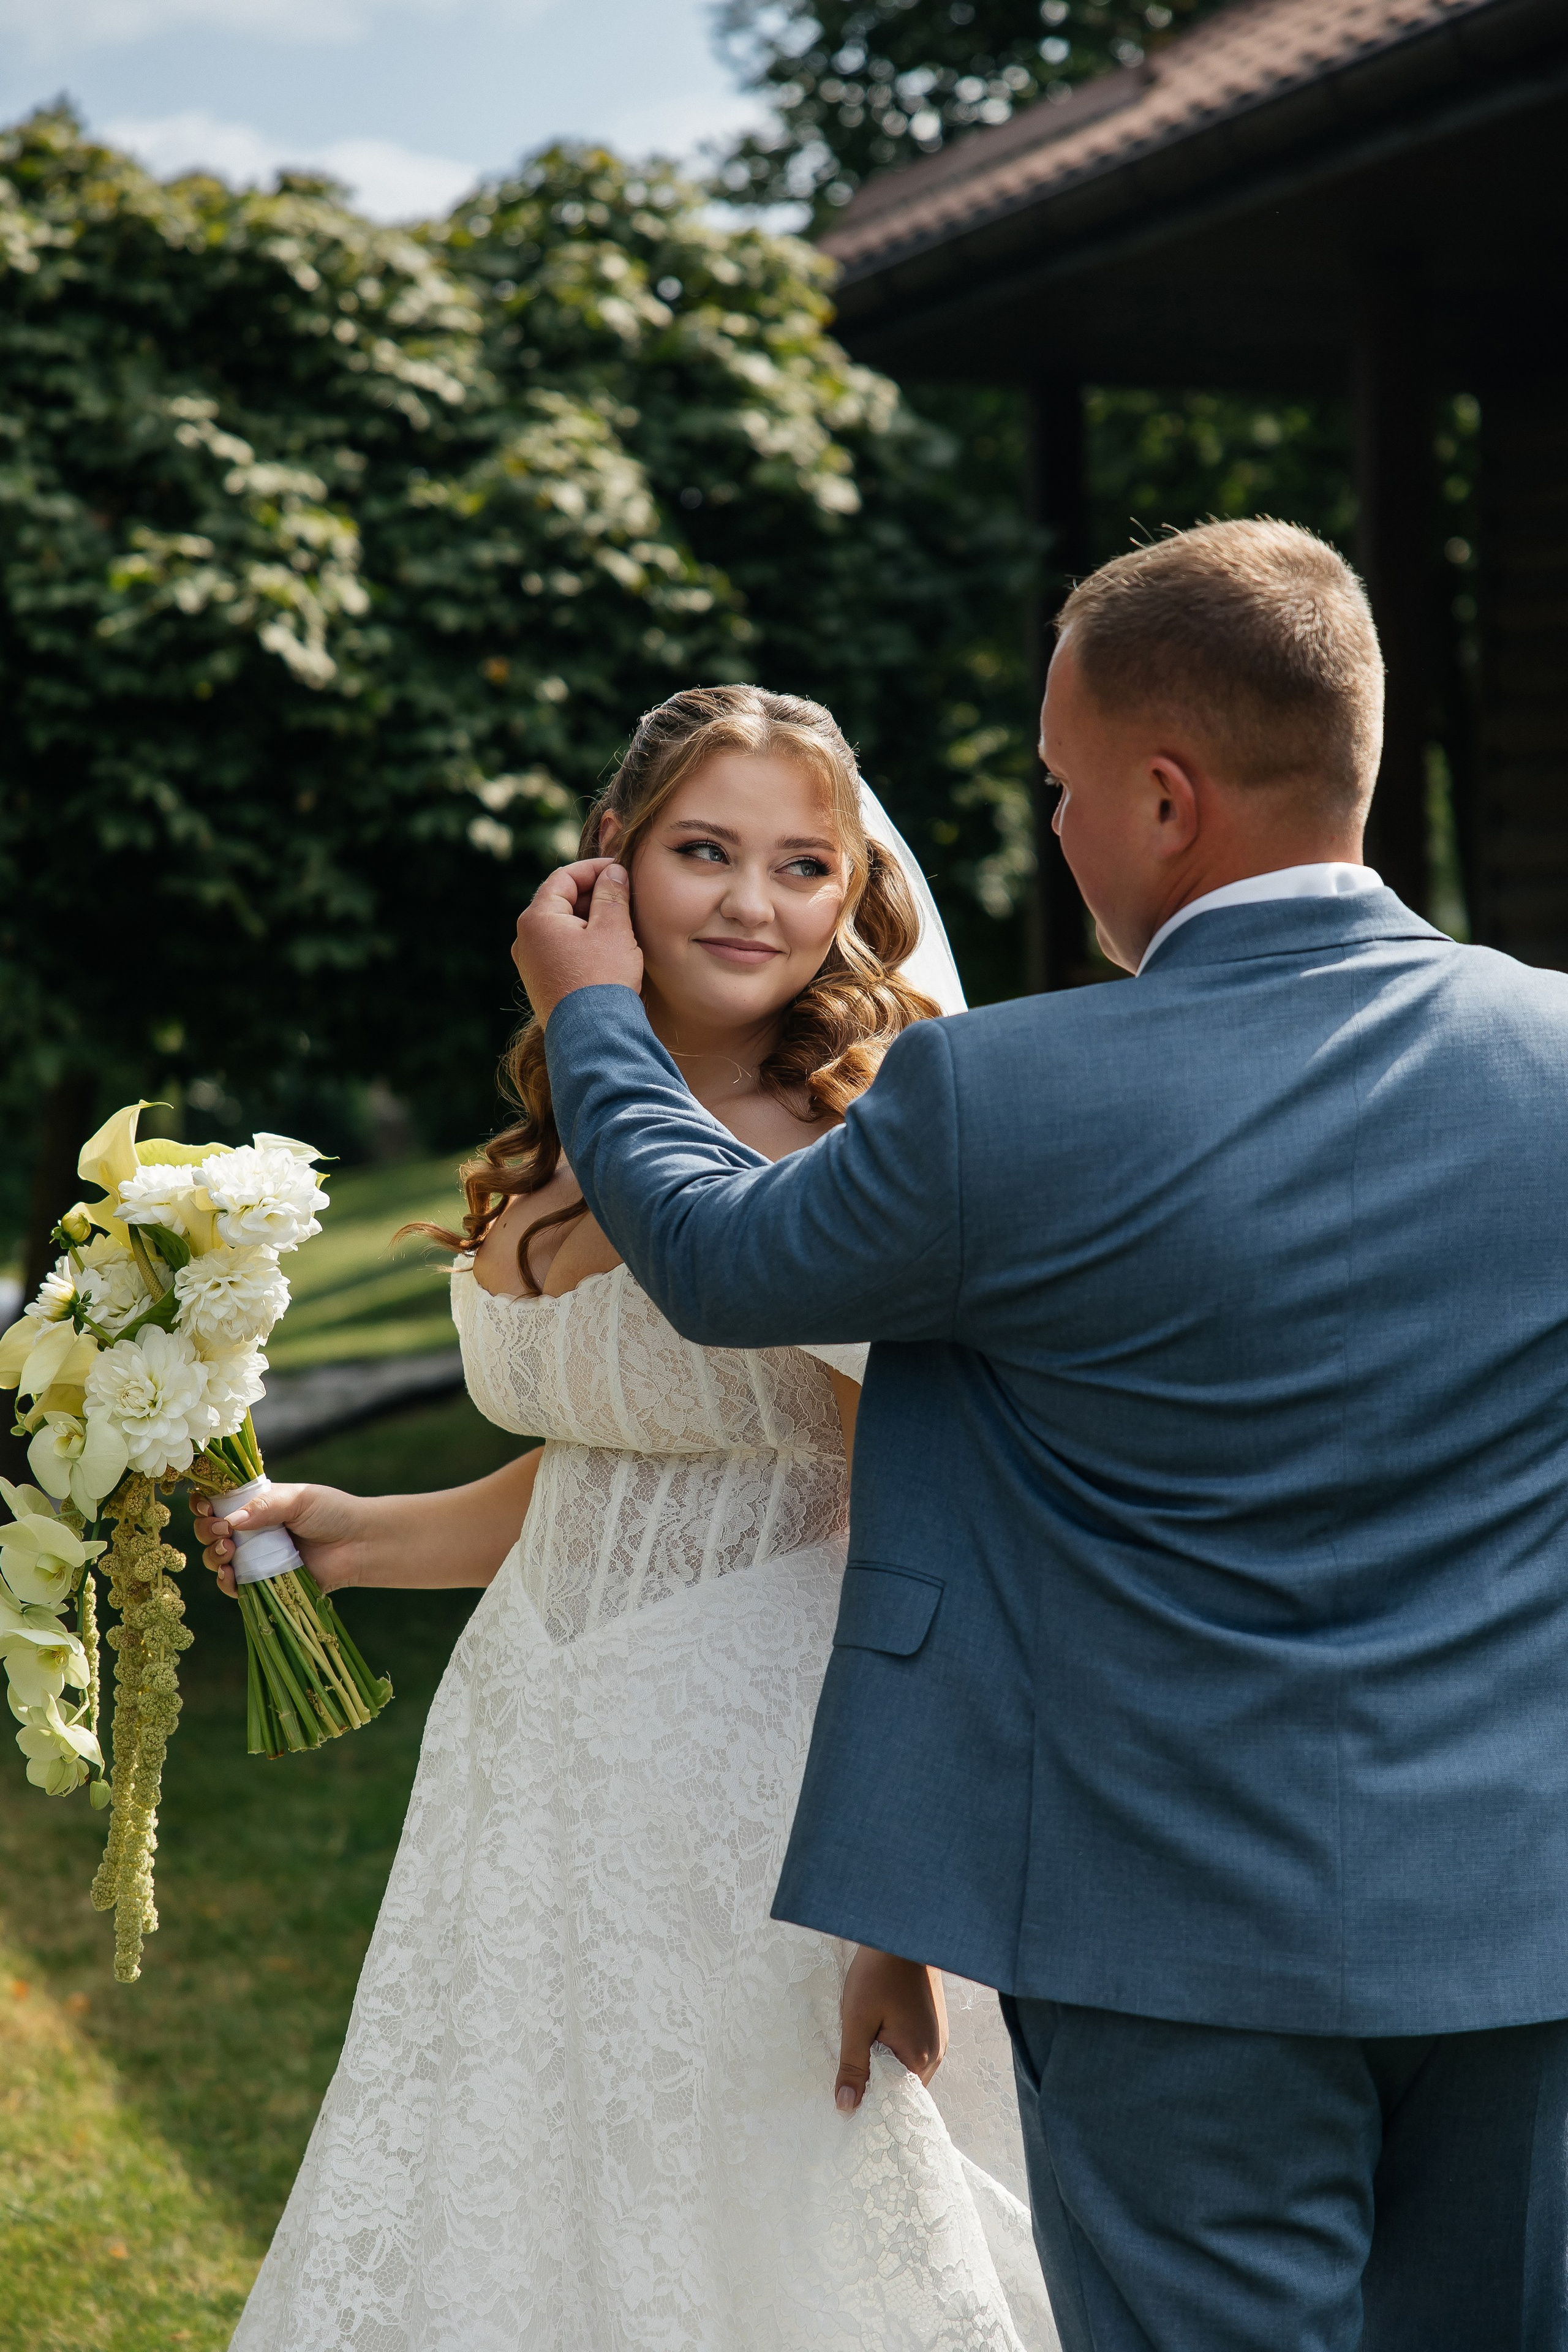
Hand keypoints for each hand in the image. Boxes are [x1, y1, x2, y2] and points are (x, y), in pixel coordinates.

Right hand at [193, 1482, 367, 1598]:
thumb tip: (229, 1520)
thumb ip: (264, 1507)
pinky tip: (229, 1575)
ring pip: (218, 1560)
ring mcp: (256, 1558)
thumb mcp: (298, 1499)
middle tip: (222, 1531)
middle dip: (206, 1531)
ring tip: (228, 1550)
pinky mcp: (264, 1582)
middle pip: (210, 1532)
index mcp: (256, 1506)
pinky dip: (226, 1582)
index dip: (205, 1505)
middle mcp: (251, 1532)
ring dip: (214, 1556)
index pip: (218, 1504)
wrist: (359, 1543)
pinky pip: (235, 1587)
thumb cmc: (333, 1513)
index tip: (206, 1507)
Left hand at [511, 856, 643, 1026]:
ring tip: (621, 923)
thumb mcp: (614, 930)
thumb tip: (613, 873)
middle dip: (593, 895)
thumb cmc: (603, 981)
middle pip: (560, 902)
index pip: (563, 878)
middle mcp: (525, 940)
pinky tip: (608, 950)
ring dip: (590, 919)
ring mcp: (530, 965)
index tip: (620, 870)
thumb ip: (612, 895)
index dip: (594, 869)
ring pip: (562, 927)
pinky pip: (561, 951)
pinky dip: (583, 942)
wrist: (593, 1038)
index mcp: (536, 919)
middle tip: (625, 896)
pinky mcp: (541, 984)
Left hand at [835, 1946, 947, 2112]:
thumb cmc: (877, 1974)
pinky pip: (914, 2050)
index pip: (896, 2101)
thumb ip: (853, 2065)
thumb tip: (846, 2107)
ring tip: (864, 2049)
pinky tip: (879, 2034)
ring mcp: (938, 2038)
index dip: (871, 2102)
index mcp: (918, 2058)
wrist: (903, 1934)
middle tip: (851, 2072)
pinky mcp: (934, 2025)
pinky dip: (896, 2050)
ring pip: (908, 2067)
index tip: (848, 2102)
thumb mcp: (857, 2020)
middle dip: (878, 2082)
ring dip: (886, 2064)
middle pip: (903, 2085)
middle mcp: (935, 2053)